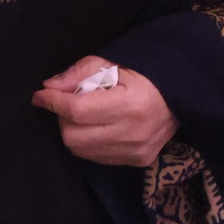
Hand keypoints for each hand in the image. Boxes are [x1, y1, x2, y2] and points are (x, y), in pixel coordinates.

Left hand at [33, 55, 179, 166]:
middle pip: (73, 135)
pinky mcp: (137, 161)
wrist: (183, 93)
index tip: (40, 95)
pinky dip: (90, 142)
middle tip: (71, 101)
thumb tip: (49, 87)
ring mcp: (136, 151)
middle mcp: (133, 133)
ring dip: (75, 130)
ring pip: (81, 150)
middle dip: (63, 117)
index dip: (53, 101)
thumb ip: (80, 73)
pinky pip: (97, 157)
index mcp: (130, 104)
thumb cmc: (147, 72)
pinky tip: (100, 125)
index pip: (77, 110)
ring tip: (88, 112)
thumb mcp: (115, 62)